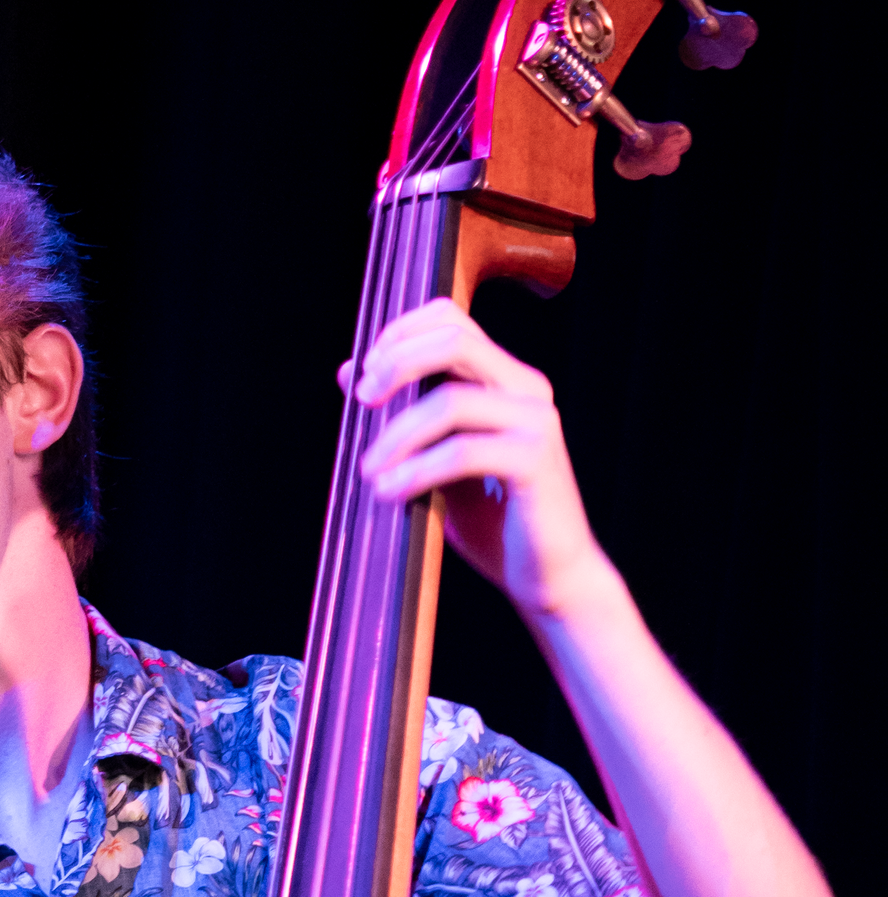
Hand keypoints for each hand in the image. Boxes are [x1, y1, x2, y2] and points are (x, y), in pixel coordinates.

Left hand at [343, 299, 608, 623]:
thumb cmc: (493, 521)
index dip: (401, 333)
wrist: (548, 578)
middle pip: (454, 341)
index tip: (364, 375)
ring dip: (396, 436)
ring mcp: (536, 421)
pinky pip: (462, 451)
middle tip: (361, 403)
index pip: (452, 319)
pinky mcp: (536, 460)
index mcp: (505, 378)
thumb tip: (348, 371)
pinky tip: (390, 493)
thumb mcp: (437, 460)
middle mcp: (527, 388)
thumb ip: (405, 415)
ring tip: (369, 472)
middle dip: (396, 365)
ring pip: (449, 401)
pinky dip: (416, 470)